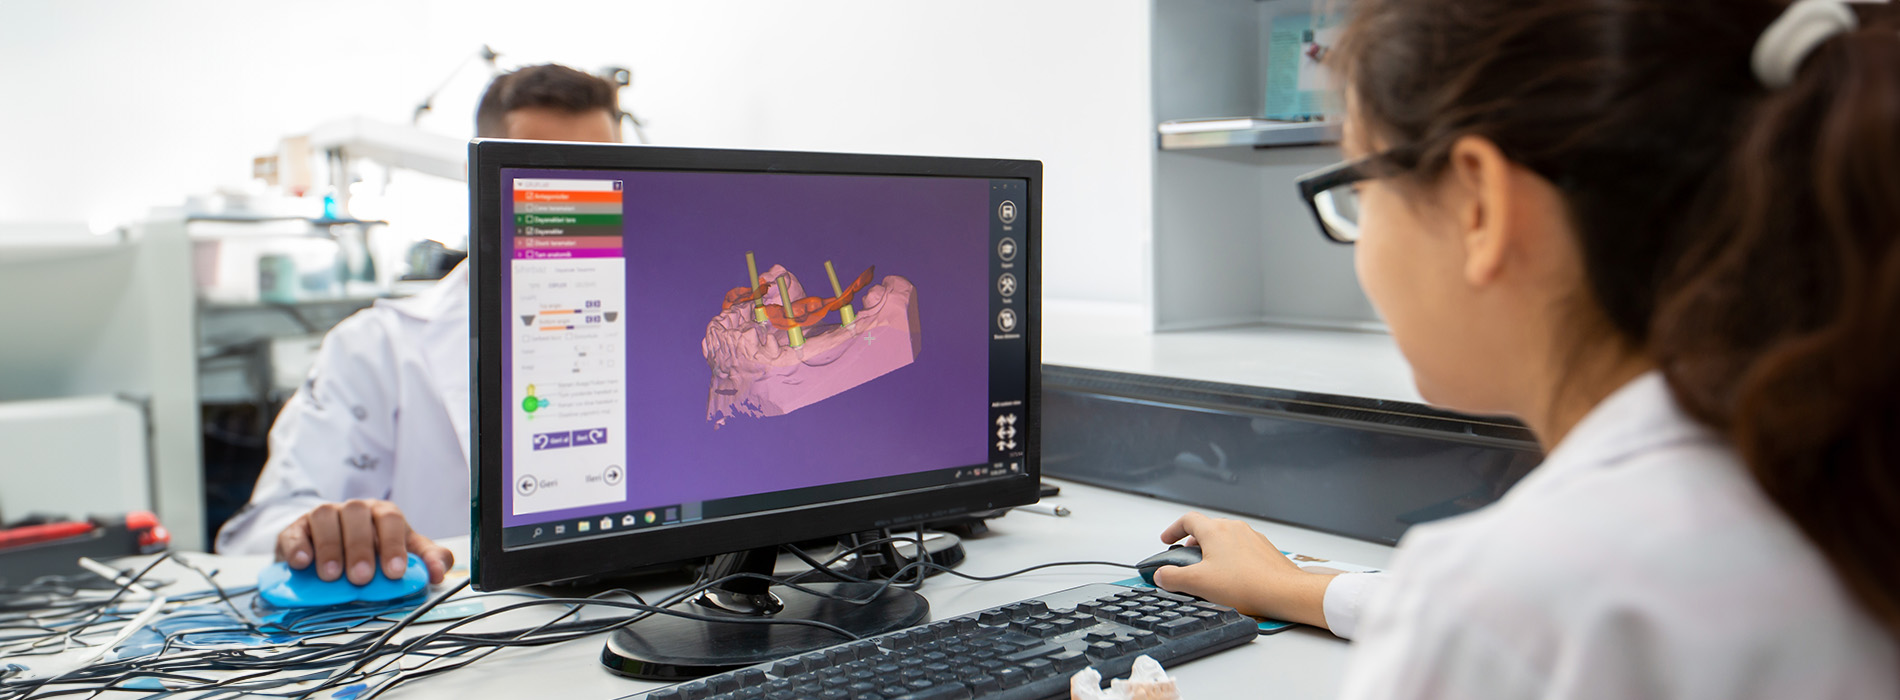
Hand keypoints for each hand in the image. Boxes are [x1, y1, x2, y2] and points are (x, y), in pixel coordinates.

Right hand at [276, 499, 452, 584]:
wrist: (334, 553)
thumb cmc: (374, 552)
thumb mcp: (403, 554)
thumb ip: (425, 560)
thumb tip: (439, 572)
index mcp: (383, 513)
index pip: (390, 519)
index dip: (393, 544)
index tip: (395, 572)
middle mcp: (354, 510)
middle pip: (357, 516)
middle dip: (360, 548)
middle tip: (361, 577)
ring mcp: (324, 516)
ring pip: (325, 518)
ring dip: (329, 547)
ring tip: (332, 576)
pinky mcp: (297, 529)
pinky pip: (294, 532)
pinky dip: (297, 547)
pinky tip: (302, 563)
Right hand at [1153, 512, 1333, 628]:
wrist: (1284, 592)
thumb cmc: (1247, 585)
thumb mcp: (1198, 583)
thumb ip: (1173, 577)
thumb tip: (1161, 575)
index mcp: (1215, 530)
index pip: (1187, 520)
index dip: (1173, 529)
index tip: (1168, 539)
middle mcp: (1234, 528)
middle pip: (1207, 528)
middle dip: (1193, 543)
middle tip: (1186, 558)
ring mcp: (1252, 538)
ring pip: (1226, 539)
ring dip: (1213, 551)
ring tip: (1210, 572)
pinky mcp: (1265, 551)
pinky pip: (1242, 549)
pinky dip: (1232, 559)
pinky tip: (1233, 579)